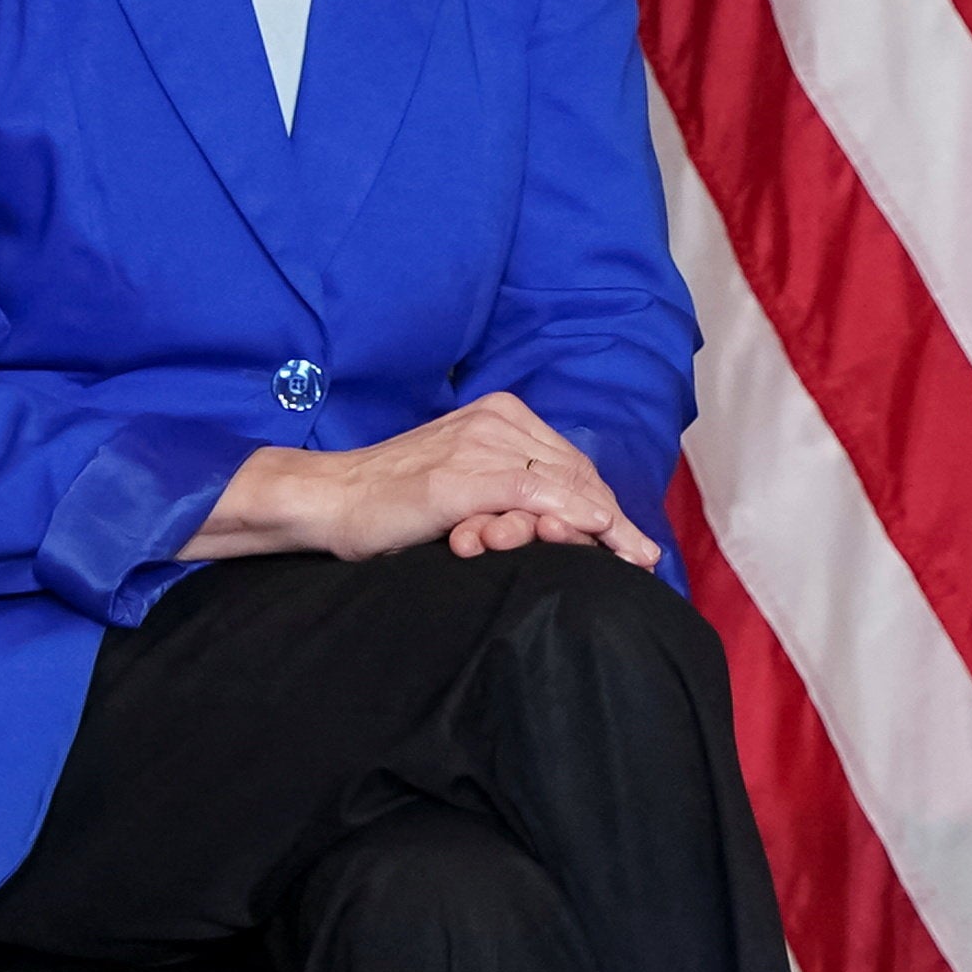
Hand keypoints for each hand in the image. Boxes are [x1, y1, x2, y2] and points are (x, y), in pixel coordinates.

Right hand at [199, 393, 663, 570]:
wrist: (329, 499)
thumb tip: (564, 523)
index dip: (604, 503)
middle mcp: (496, 421)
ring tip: (630, 555)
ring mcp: (479, 445)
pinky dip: (569, 514)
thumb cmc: (392, 501)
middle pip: (575, 473)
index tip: (633, 539)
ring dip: (600, 523)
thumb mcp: (464, 487)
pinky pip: (531, 493)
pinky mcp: (461, 476)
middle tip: (642, 555)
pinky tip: (596, 533)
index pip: (569, 463)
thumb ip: (510, 492)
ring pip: (561, 483)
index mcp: (500, 416)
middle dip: (612, 518)